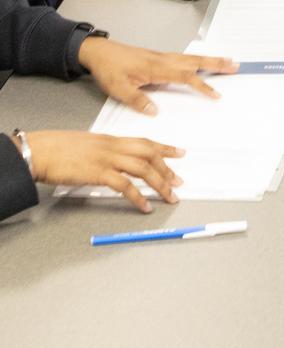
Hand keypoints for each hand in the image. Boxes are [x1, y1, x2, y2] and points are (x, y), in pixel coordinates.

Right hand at [24, 130, 183, 211]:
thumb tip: (114, 162)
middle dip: (167, 168)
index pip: (144, 141)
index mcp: (110, 139)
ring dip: (160, 184)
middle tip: (179, 181)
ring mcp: (107, 159)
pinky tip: (145, 207)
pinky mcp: (98, 173)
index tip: (179, 152)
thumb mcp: (86, 145)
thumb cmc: (58, 148)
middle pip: (149, 154)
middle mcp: (113, 146)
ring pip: (143, 169)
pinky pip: (125, 186)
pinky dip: (138, 197)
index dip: (164, 147)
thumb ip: (103, 152)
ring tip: (170, 196)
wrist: (40, 150)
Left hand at [78, 38, 238, 113]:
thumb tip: (155, 111)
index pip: (185, 76)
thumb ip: (138, 100)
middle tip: (235, 65)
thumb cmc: (109, 69)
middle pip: (195, 61)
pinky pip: (183, 58)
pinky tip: (200, 62)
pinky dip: (197, 60)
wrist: (99, 52)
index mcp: (156, 68)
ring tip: (226, 62)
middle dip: (216, 64)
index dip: (202, 85)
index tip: (216, 94)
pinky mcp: (158, 58)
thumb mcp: (119, 89)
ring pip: (191, 58)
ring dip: (210, 60)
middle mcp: (163, 60)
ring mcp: (161, 57)